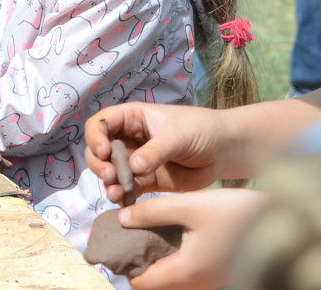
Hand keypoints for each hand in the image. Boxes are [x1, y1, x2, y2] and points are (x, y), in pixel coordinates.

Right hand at [85, 103, 227, 202]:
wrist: (224, 151)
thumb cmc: (202, 130)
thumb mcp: (178, 135)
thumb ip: (155, 150)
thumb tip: (133, 167)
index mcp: (132, 118)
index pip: (101, 123)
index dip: (96, 136)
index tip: (105, 151)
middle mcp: (128, 138)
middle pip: (98, 150)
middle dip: (98, 164)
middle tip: (110, 176)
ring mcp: (135, 161)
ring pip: (109, 172)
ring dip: (107, 183)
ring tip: (116, 192)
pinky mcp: (146, 182)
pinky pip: (126, 190)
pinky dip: (122, 196)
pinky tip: (125, 201)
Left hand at [119, 189, 267, 289]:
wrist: (283, 219)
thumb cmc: (237, 212)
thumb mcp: (190, 205)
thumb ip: (153, 211)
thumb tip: (122, 218)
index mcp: (187, 273)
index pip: (141, 284)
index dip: (125, 264)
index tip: (117, 242)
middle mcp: (198, 285)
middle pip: (155, 285)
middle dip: (139, 263)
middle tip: (130, 236)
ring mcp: (210, 282)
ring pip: (172, 281)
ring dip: (157, 262)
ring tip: (147, 234)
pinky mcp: (219, 274)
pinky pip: (187, 275)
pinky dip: (174, 260)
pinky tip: (171, 236)